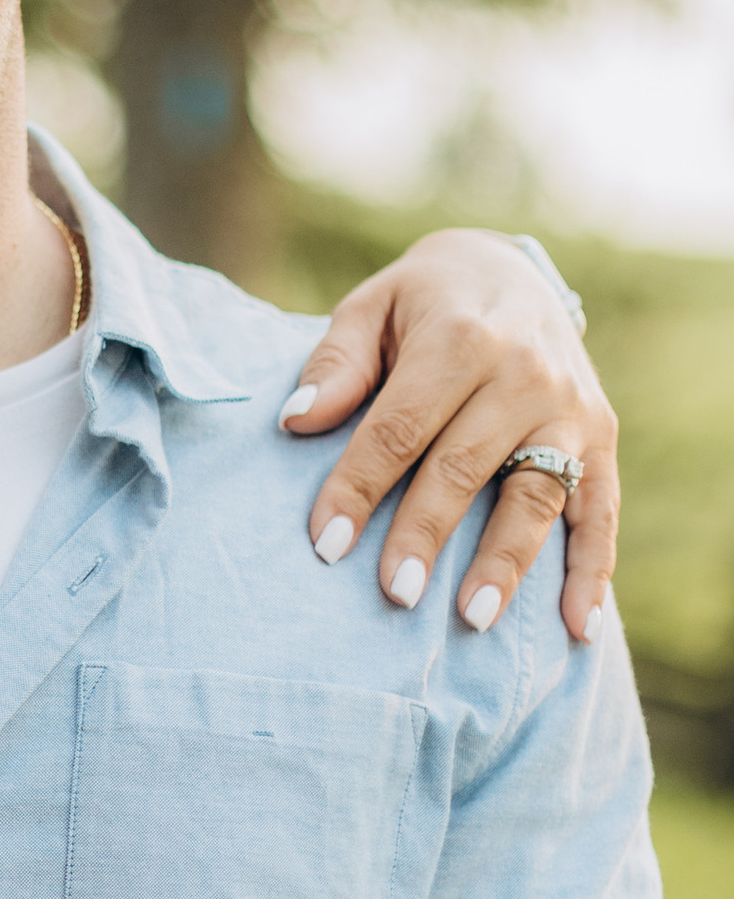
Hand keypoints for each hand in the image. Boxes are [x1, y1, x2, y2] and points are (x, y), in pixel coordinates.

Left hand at [280, 228, 613, 640]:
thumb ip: (338, 364)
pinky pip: (602, 510)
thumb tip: (296, 419)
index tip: (325, 543)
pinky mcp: (602, 436)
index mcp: (461, 337)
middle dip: (426, 533)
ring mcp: (572, 408)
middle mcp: (525, 372)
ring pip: (535, 496)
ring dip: (505, 562)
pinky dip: (593, 570)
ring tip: (472, 619)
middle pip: (464, 467)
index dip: (360, 486)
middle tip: (394, 593)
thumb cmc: (422, 304)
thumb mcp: (371, 308)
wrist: (507, 272)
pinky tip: (576, 626)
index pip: (400, 427)